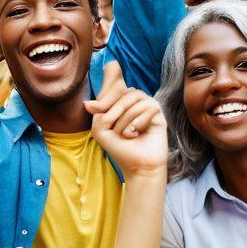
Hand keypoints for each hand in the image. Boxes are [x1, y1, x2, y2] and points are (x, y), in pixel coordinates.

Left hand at [85, 61, 166, 176]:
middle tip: (112, 129)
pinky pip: (147, 108)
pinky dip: (138, 123)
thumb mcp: (101, 129)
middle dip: (113, 112)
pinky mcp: (158, 113)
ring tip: (126, 135)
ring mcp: (147, 104)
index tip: (103, 103)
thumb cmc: (119, 146)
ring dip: (125, 120)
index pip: (113, 82)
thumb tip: (88, 103)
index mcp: (120, 99)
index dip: (107, 88)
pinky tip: (136, 134)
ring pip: (133, 100)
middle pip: (121, 91)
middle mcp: (134, 99)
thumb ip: (97, 112)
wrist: (137, 165)